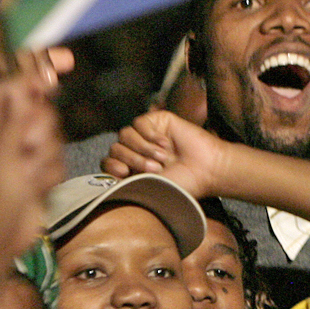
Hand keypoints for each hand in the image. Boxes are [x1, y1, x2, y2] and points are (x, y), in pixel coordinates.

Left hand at [0, 74, 64, 255]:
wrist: (0, 239)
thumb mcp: (1, 153)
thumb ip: (15, 117)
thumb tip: (22, 84)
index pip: (10, 90)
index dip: (30, 78)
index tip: (56, 73)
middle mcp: (7, 136)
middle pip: (39, 113)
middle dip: (40, 133)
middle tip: (26, 151)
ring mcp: (25, 155)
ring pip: (53, 138)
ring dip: (44, 160)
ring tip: (27, 178)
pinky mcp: (40, 173)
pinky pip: (59, 161)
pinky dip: (49, 177)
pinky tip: (35, 190)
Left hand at [102, 110, 228, 196]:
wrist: (205, 170)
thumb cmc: (181, 185)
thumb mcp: (147, 187)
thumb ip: (124, 181)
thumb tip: (104, 177)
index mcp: (132, 168)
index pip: (108, 162)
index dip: (112, 166)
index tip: (123, 174)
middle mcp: (137, 151)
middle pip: (114, 148)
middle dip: (133, 160)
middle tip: (155, 169)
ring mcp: (146, 135)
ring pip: (124, 135)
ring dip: (143, 149)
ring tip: (162, 158)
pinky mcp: (157, 121)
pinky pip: (139, 123)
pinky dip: (150, 135)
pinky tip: (166, 143)